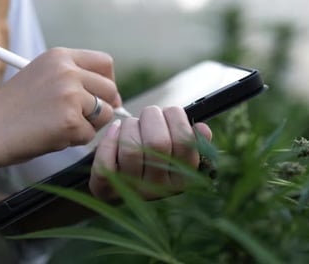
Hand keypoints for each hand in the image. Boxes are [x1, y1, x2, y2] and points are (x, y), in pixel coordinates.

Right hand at [0, 48, 120, 165]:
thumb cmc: (10, 110)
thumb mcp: (40, 78)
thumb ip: (73, 80)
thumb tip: (111, 97)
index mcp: (60, 56)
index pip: (104, 63)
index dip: (108, 81)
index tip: (105, 96)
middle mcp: (68, 71)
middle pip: (111, 89)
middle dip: (105, 107)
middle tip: (86, 119)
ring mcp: (71, 96)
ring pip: (105, 114)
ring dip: (88, 126)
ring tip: (59, 127)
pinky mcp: (71, 121)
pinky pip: (89, 136)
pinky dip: (74, 141)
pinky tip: (50, 137)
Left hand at [90, 106, 212, 199]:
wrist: (122, 186)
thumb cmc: (154, 159)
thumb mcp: (178, 153)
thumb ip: (192, 141)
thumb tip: (202, 129)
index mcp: (183, 178)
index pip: (184, 142)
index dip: (175, 118)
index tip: (169, 113)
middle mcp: (159, 187)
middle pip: (157, 142)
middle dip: (152, 116)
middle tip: (149, 115)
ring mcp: (132, 189)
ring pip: (130, 148)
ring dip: (130, 125)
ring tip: (131, 125)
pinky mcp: (107, 188)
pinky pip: (106, 161)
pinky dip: (109, 139)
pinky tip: (115, 129)